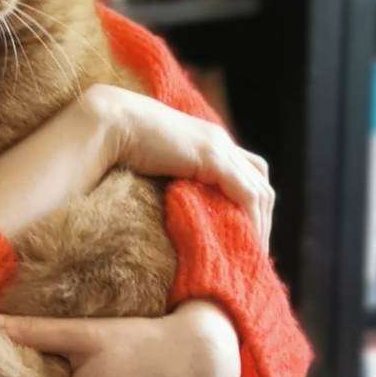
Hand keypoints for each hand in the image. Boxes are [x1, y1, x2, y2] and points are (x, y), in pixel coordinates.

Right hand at [87, 85, 273, 250]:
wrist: (112, 123)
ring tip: (251, 253)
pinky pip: (246, 194)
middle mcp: (221, 142)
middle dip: (263, 218)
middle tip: (254, 251)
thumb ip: (174, 181)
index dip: (252, 204)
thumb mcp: (156, 166)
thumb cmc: (121, 145)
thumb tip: (174, 212)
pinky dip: (251, 220)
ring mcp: (220, 148)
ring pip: (260, 191)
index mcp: (209, 141)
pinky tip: (246, 240)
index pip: (248, 172)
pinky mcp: (214, 159)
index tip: (245, 234)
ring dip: (261, 225)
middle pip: (261, 182)